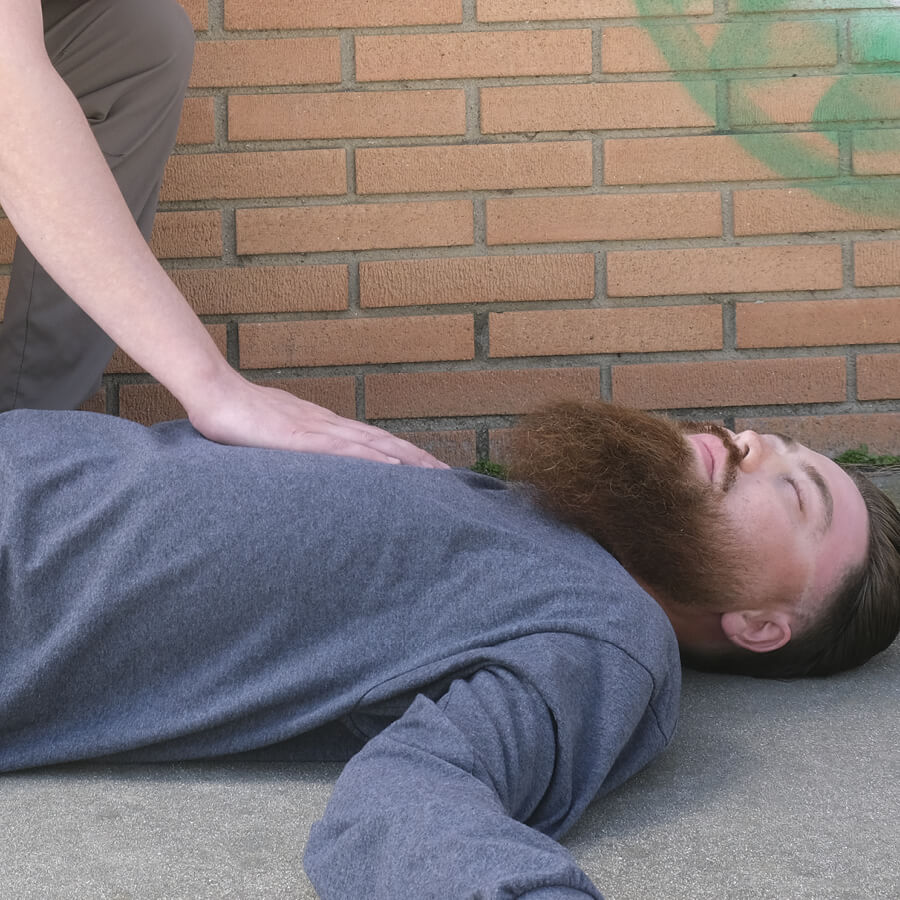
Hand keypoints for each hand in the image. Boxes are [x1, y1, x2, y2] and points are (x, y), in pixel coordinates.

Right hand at [185, 375, 449, 467]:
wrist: (214, 392)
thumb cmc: (236, 416)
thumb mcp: (272, 437)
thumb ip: (293, 448)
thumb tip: (306, 467)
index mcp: (323, 426)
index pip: (373, 442)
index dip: (402, 455)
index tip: (427, 469)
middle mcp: (328, 425)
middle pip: (383, 443)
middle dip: (417, 460)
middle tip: (448, 476)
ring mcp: (317, 429)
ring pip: (372, 446)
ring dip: (406, 461)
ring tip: (434, 475)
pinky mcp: (300, 437)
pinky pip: (343, 450)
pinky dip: (372, 460)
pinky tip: (394, 469)